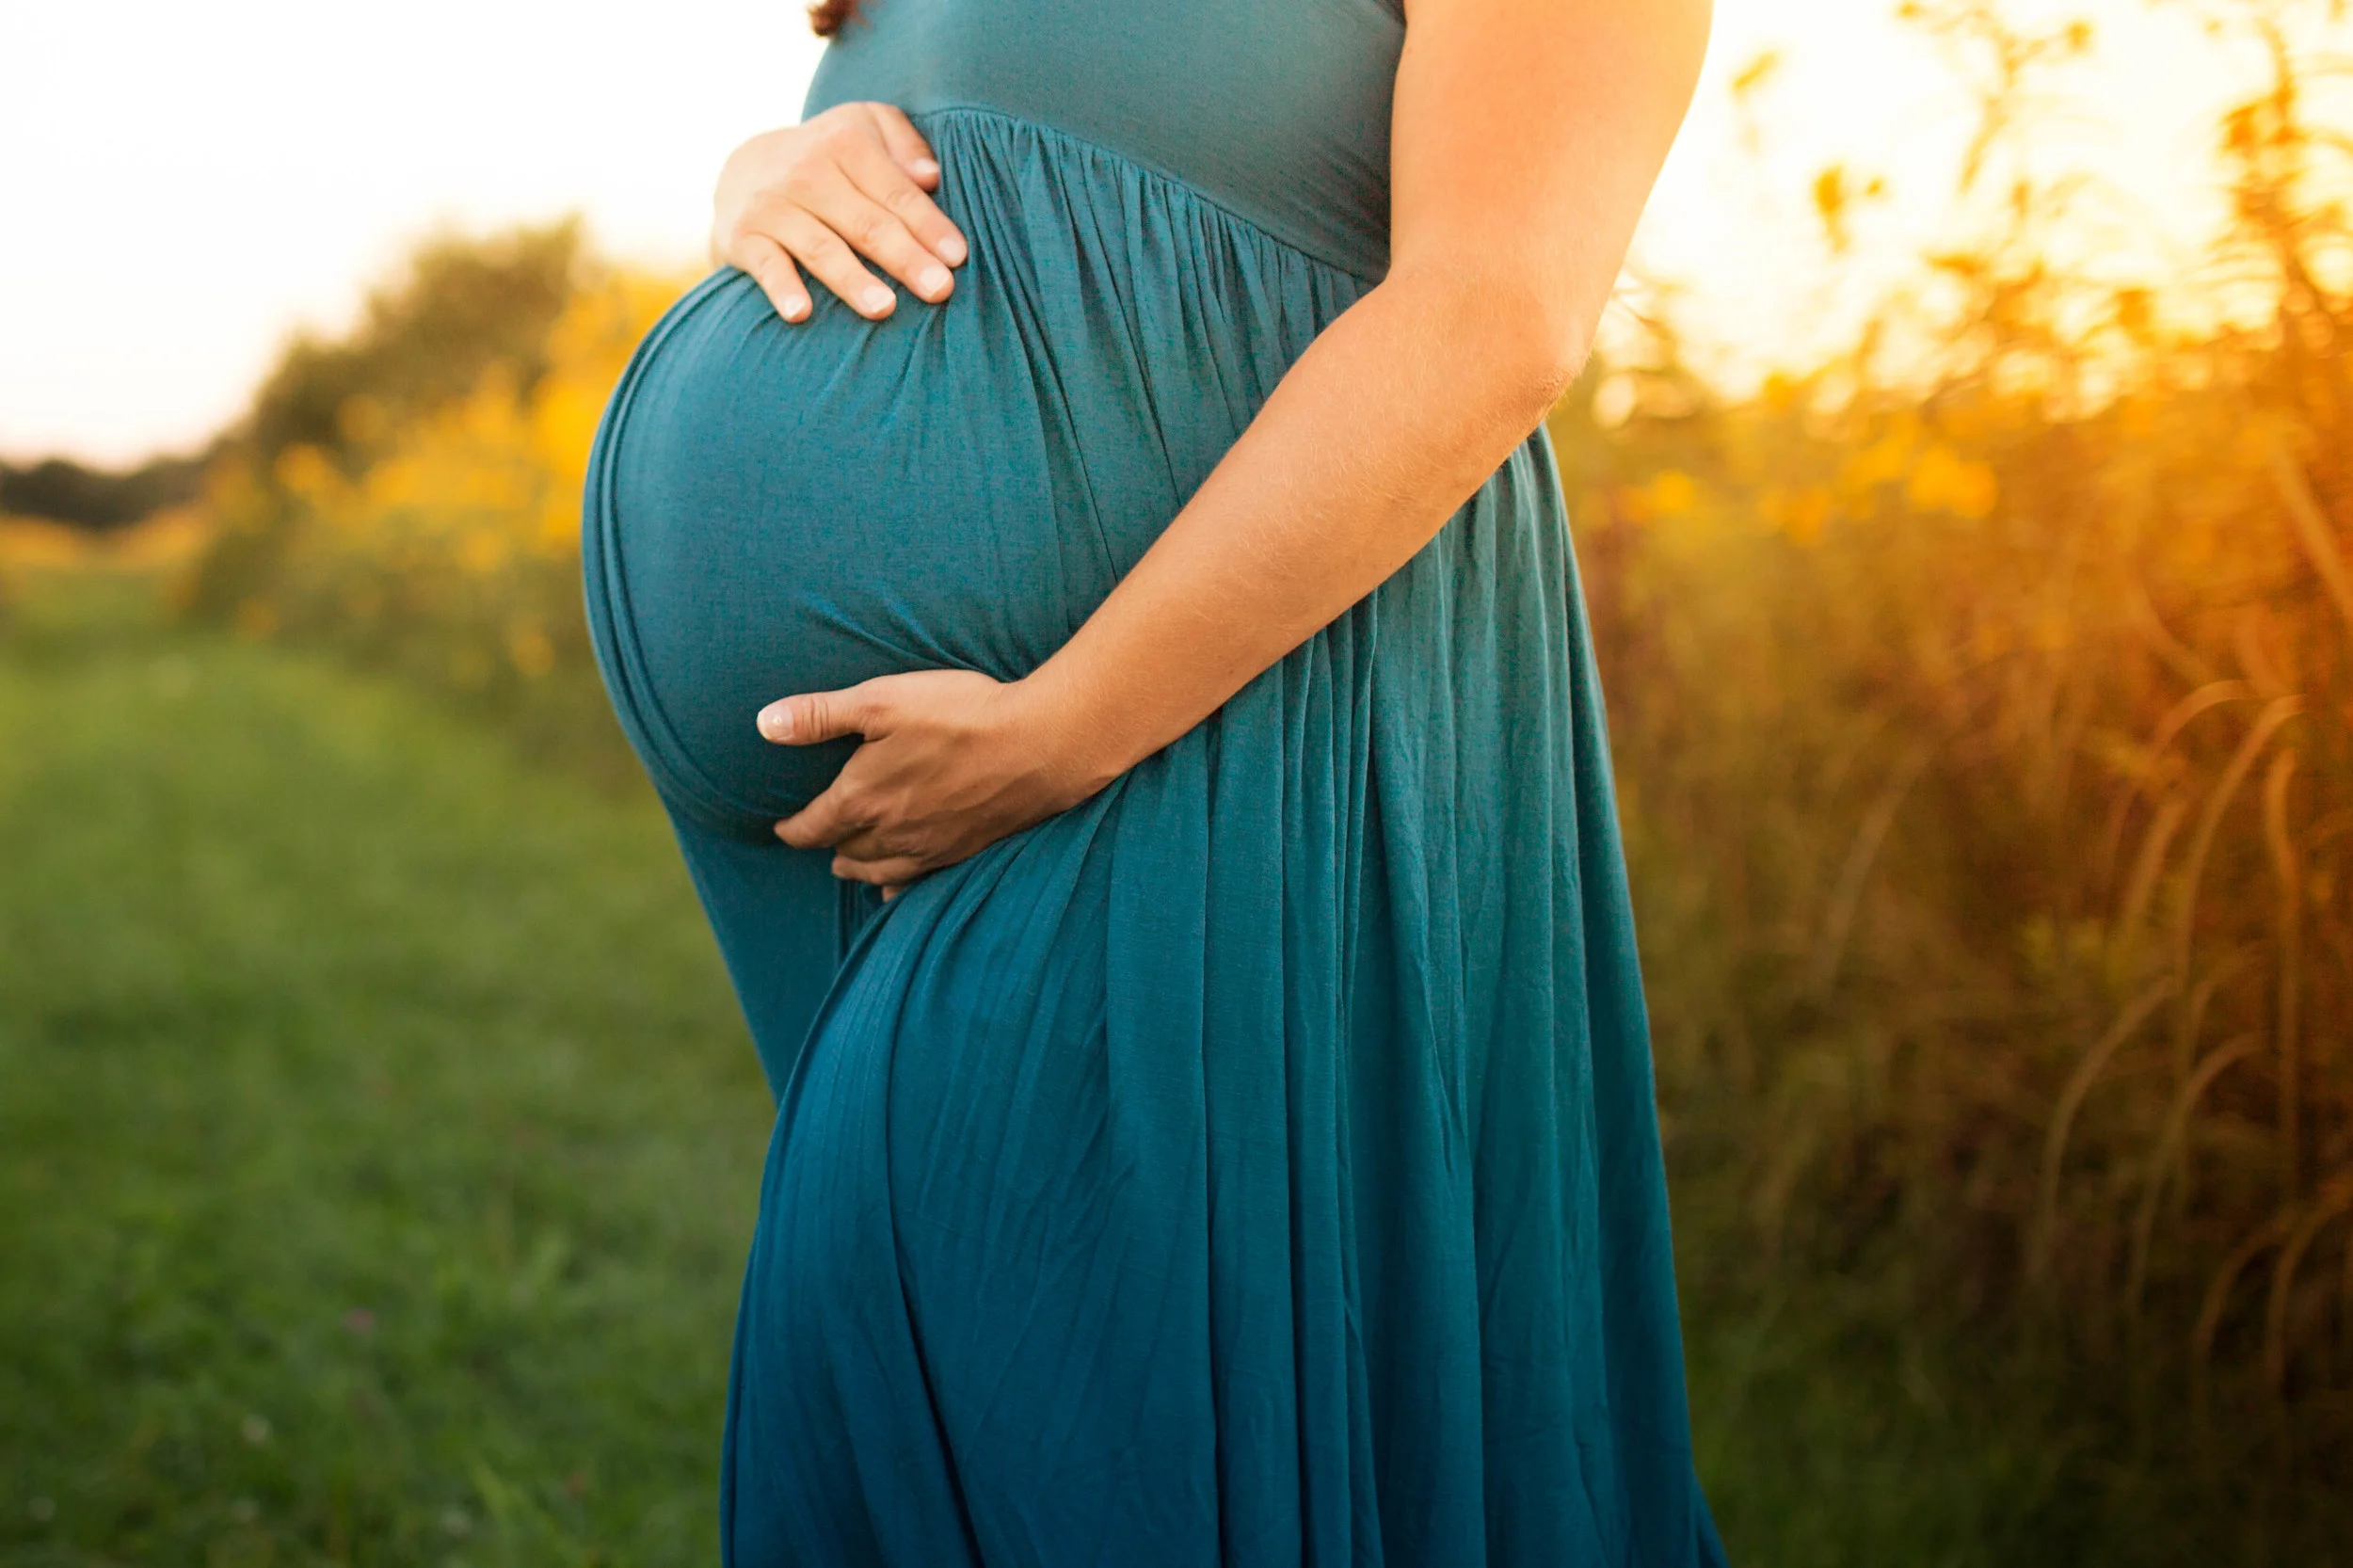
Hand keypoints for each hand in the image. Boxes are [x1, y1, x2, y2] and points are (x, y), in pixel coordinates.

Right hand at [712, 101, 968, 324]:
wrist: (746, 169)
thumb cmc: (830, 157)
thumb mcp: (866, 128)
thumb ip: (902, 143)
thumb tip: (930, 175)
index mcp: (846, 142)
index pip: (896, 191)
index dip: (928, 225)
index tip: (957, 257)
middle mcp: (807, 171)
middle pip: (865, 222)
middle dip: (904, 257)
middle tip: (939, 290)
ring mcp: (773, 205)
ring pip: (820, 247)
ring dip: (852, 279)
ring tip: (884, 309)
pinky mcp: (744, 235)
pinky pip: (766, 264)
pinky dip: (781, 287)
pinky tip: (801, 313)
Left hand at [759, 670, 1111, 892]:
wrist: (1039, 743)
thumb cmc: (960, 714)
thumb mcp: (882, 699)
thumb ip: (820, 715)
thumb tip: (764, 724)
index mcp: (861, 799)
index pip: (811, 827)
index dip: (790, 828)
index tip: (780, 828)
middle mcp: (890, 834)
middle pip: (843, 853)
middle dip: (826, 844)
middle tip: (818, 836)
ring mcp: (928, 848)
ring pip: (877, 872)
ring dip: (857, 867)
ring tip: (848, 862)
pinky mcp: (963, 852)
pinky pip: (916, 882)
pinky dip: (896, 885)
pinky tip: (897, 884)